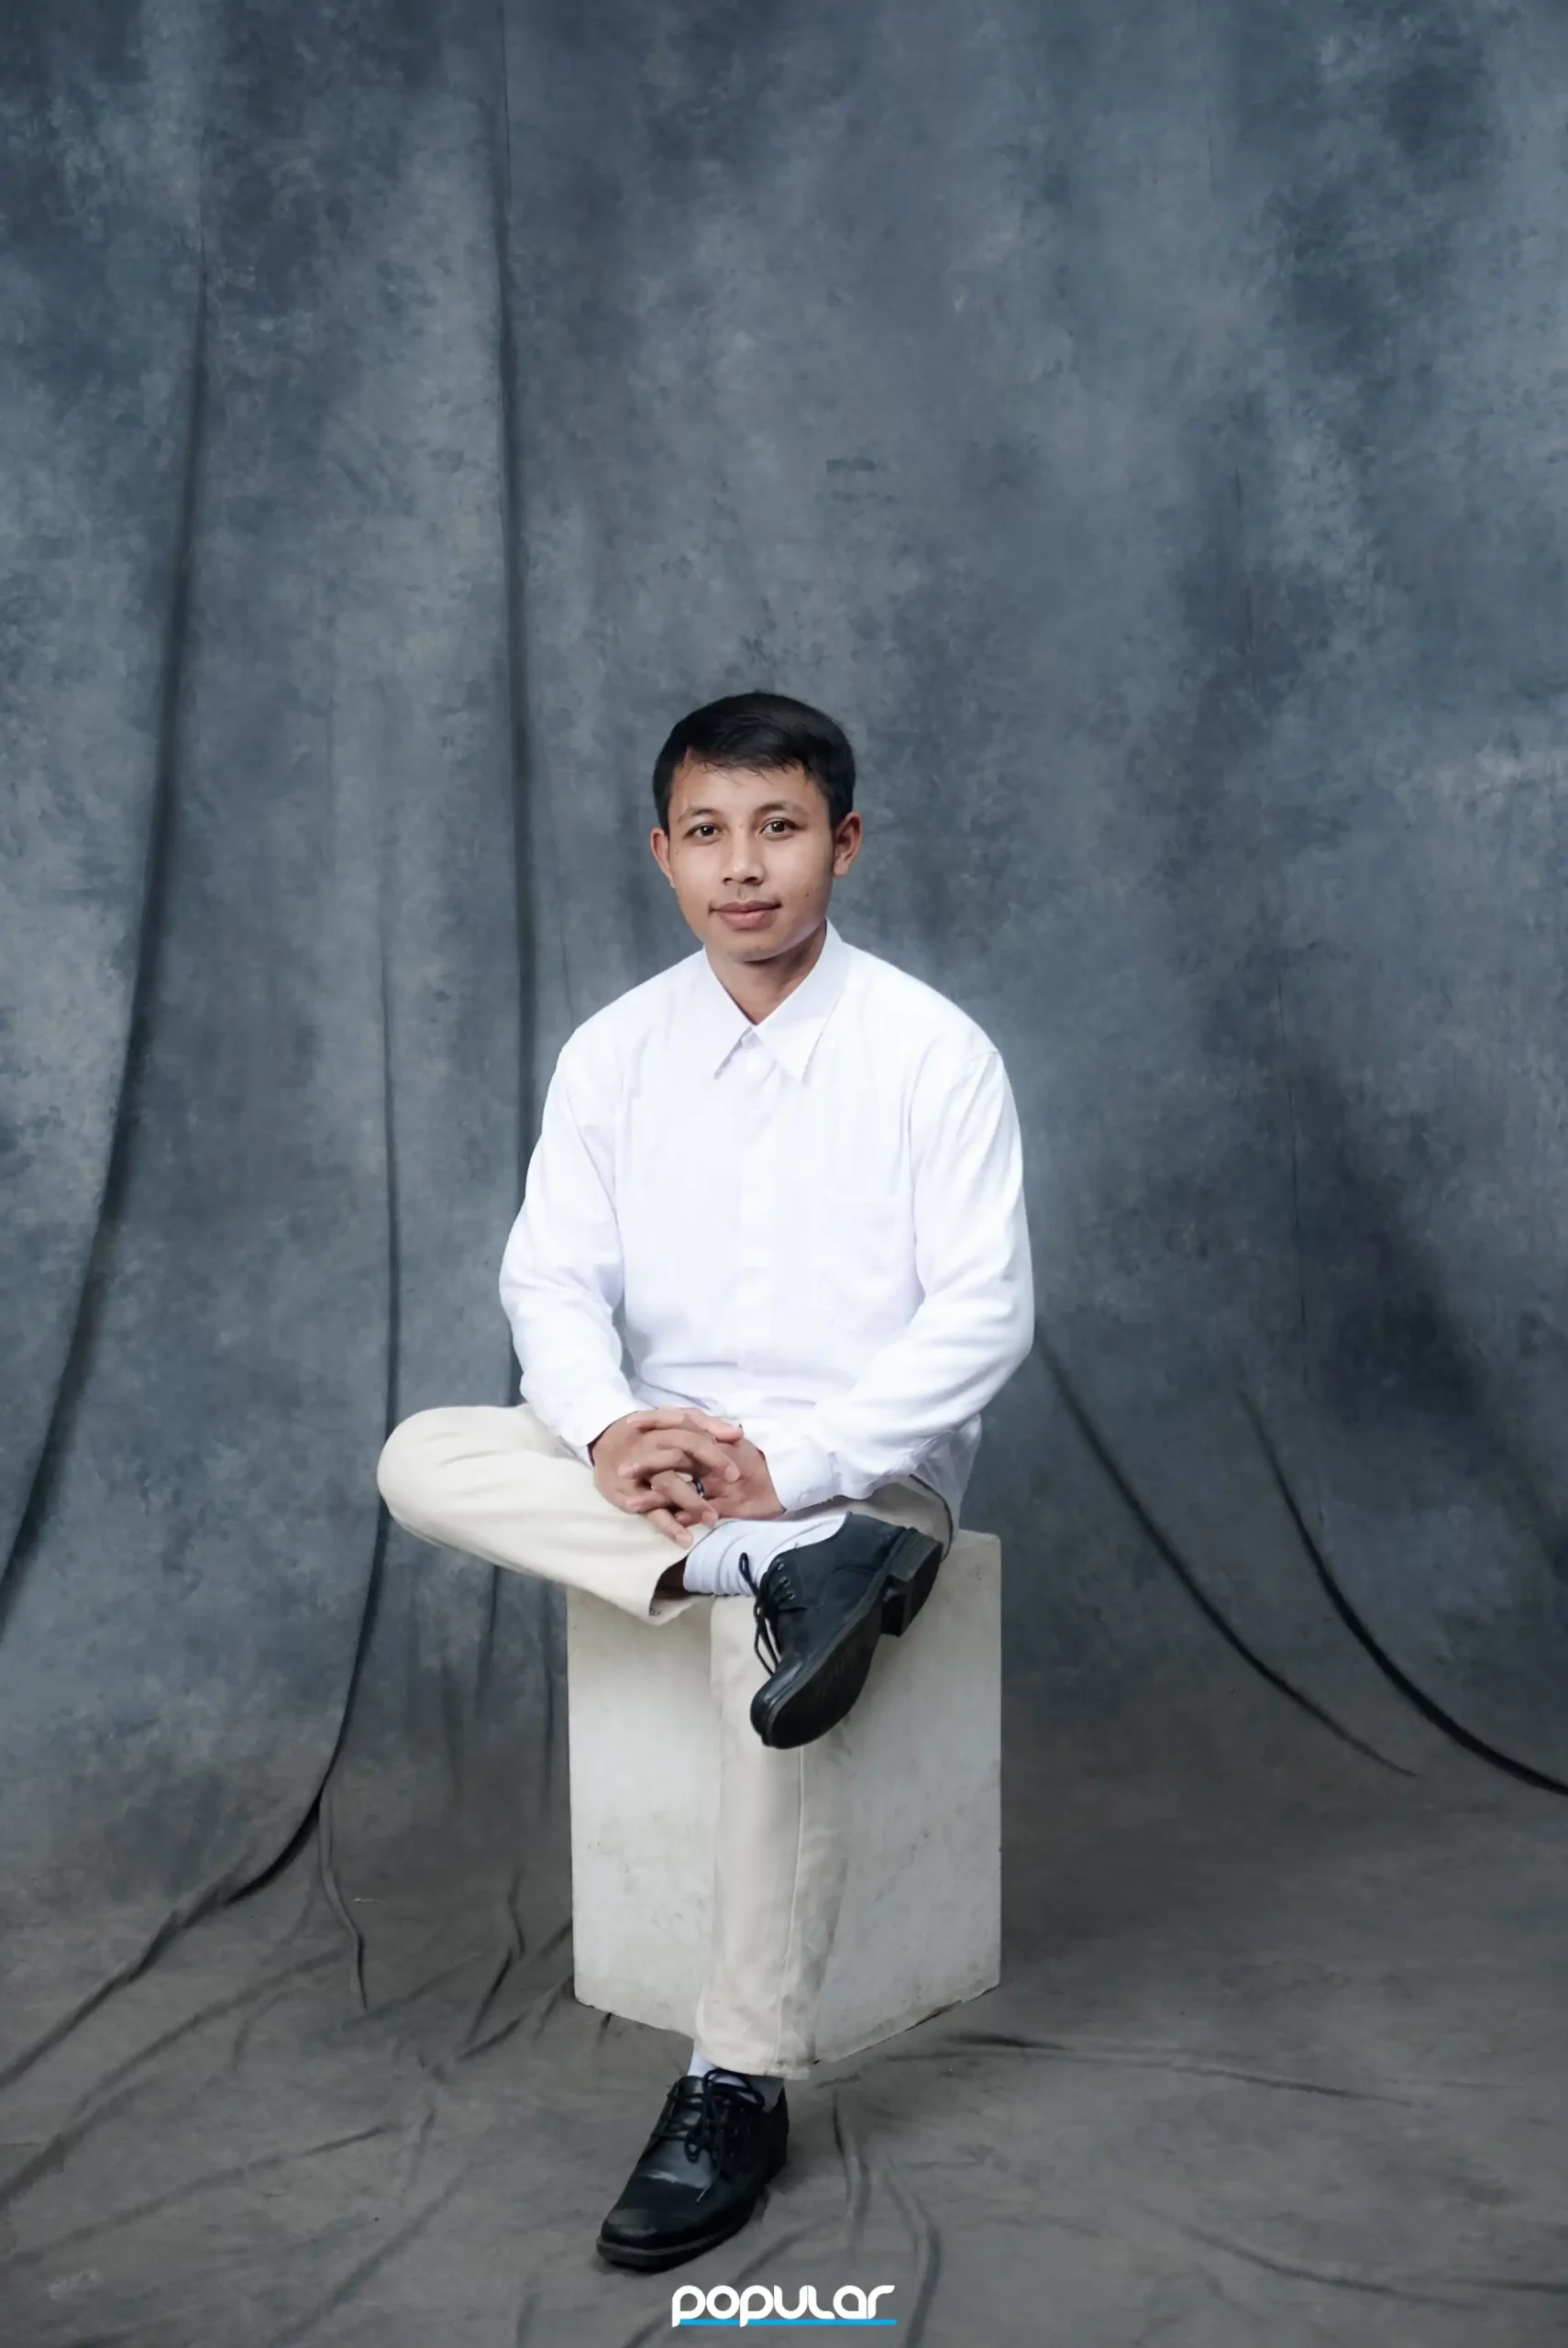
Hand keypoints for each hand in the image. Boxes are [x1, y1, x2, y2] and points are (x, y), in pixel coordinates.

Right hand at [589, 1409, 743, 1545]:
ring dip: (689, 1502)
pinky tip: (684, 1539)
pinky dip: (667, 1525)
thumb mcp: (677, 1421)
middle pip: (678, 1459)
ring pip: (665, 1485)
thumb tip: (737, 1434)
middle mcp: (650, 1447)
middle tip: (729, 1490)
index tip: (735, 1473)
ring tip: (711, 1521)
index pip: (692, 1438)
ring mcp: (638, 1471)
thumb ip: (707, 1425)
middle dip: (705, 1472)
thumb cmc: (650, 1432)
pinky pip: (649, 1511)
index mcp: (664, 1429)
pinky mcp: (629, 1494)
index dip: (713, 1454)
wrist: (605, 1442)